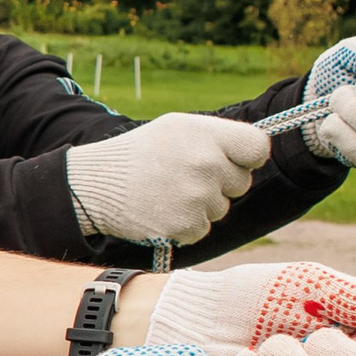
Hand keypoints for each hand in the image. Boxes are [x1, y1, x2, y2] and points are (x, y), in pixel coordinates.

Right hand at [67, 114, 269, 245]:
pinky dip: (186, 223)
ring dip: (201, 204)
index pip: (258, 148)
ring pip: (221, 207)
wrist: (97, 183)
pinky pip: (202, 228)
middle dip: (220, 182)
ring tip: (168, 191)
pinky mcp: (187, 225)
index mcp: (208, 135)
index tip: (234, 160)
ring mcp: (198, 196)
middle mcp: (207, 164)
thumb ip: (217, 138)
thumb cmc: (141, 153)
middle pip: (241, 182)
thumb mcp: (178, 128)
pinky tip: (162, 209)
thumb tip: (257, 150)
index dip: (248, 157)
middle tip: (184, 176)